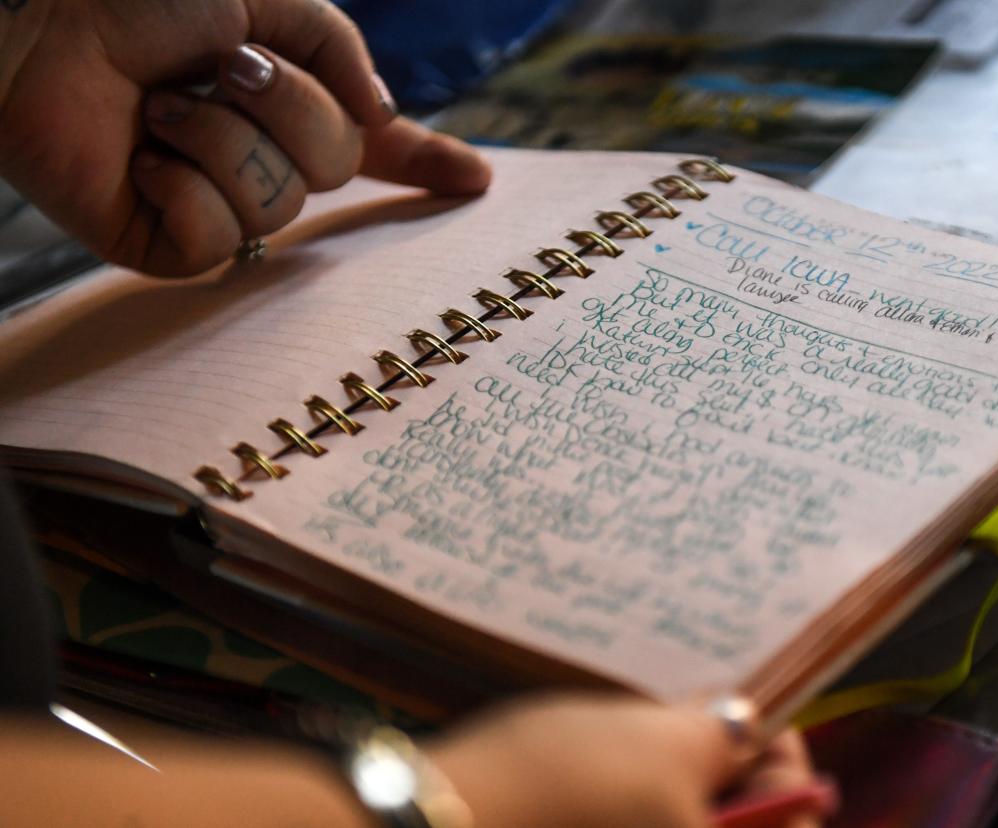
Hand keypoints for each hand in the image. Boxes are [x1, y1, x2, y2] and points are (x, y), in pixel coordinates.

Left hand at [0, 0, 489, 276]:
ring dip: (217, 135)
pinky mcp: (168, 244)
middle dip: (285, 105)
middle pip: (336, 168)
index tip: (478, 183)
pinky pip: (214, 238)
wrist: (44, 25)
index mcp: (289, 105)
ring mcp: (219, 207)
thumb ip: (337, 48)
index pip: (375, 150)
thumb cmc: (144, 1)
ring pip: (276, 205)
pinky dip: (176, 183)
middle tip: (220, 66)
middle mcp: (265, 160)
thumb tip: (381, 117)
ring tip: (161, 105)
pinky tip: (140, 156)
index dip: (428, 166)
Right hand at [426, 694, 836, 827]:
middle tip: (702, 712)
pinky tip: (610, 760)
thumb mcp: (660, 747)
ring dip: (679, 775)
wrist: (438, 818)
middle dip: (726, 762)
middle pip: (731, 818)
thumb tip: (748, 726)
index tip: (761, 708)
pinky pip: (633, 821)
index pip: (794, 812)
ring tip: (650, 730)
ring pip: (677, 818)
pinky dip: (638, 793)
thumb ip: (724, 736)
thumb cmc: (559, 790)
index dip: (782, 753)